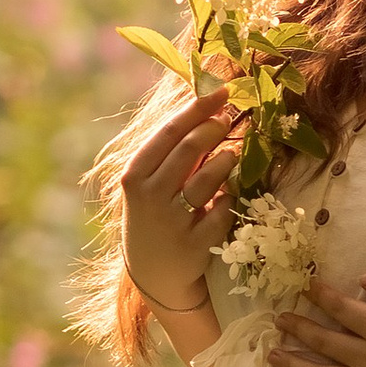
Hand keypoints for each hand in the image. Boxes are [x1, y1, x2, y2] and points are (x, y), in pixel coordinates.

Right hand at [119, 84, 242, 314]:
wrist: (154, 275)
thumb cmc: (155, 217)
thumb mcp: (150, 186)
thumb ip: (171, 155)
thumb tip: (208, 111)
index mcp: (135, 176)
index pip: (168, 132)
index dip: (198, 108)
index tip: (222, 92)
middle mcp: (149, 196)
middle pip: (189, 149)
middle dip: (214, 128)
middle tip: (229, 119)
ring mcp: (172, 222)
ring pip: (207, 179)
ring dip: (225, 161)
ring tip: (231, 155)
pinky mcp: (194, 245)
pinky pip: (222, 211)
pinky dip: (228, 201)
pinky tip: (226, 199)